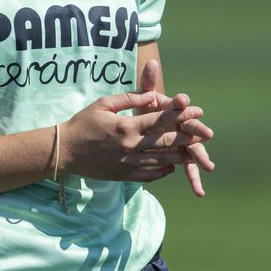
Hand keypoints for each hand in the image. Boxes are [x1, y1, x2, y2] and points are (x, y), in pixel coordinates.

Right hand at [59, 83, 209, 183]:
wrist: (65, 151)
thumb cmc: (83, 123)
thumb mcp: (103, 104)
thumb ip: (129, 99)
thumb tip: (151, 96)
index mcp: (126, 126)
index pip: (161, 119)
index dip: (181, 115)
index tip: (197, 111)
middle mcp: (130, 146)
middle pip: (166, 141)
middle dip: (188, 137)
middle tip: (205, 134)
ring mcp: (128, 163)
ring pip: (161, 160)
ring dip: (181, 156)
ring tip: (195, 152)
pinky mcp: (123, 175)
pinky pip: (149, 175)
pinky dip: (163, 171)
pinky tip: (172, 167)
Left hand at [134, 59, 214, 196]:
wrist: (147, 124)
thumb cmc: (147, 110)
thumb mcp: (144, 98)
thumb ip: (148, 82)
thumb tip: (151, 62)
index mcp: (174, 111)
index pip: (178, 106)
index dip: (180, 103)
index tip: (182, 100)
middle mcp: (183, 127)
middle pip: (191, 128)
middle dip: (198, 131)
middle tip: (207, 135)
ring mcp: (184, 142)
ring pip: (193, 151)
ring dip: (201, 159)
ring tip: (208, 168)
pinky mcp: (181, 156)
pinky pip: (188, 168)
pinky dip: (194, 179)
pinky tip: (199, 191)